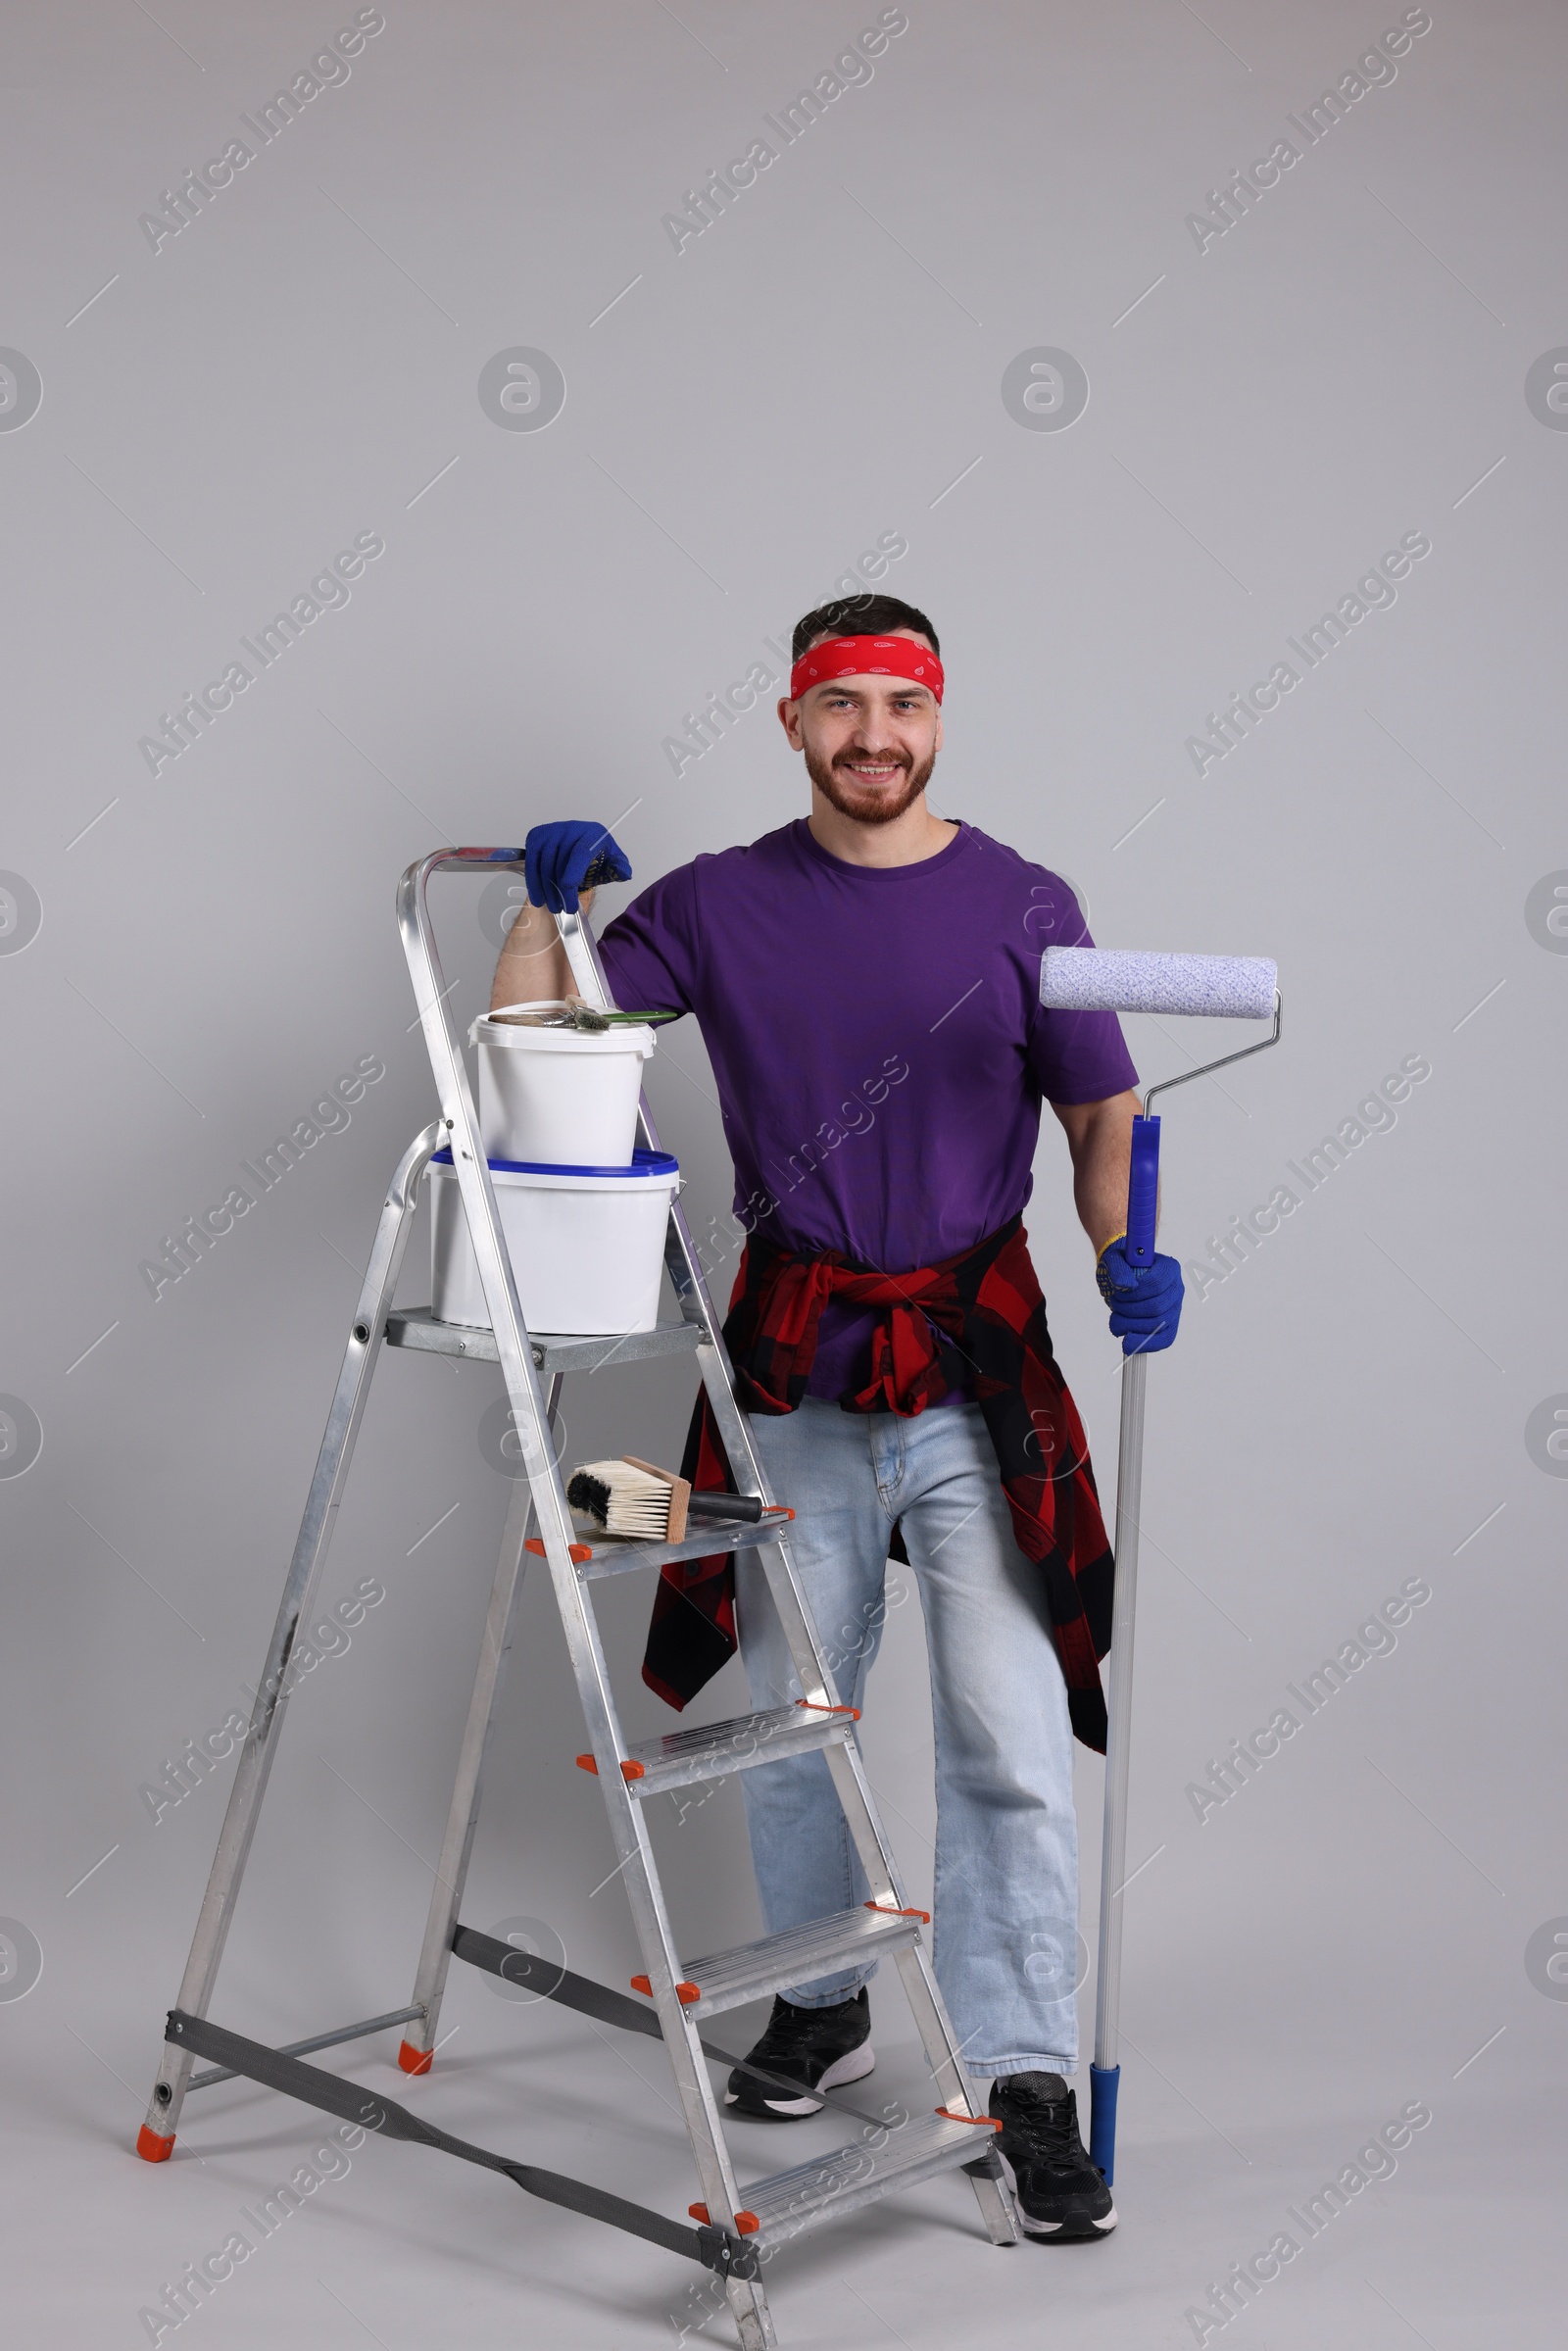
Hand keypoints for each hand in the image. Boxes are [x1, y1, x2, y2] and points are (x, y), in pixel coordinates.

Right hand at [524, 821, 631, 914]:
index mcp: (592, 834)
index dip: (573, 871)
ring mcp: (551, 831)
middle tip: (565, 909)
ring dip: (546, 889)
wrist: (579, 845)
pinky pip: (531, 861)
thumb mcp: (612, 862)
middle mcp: (570, 828)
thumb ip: (620, 868)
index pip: (580, 852)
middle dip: (561, 890)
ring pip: (543, 863)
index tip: (568, 889)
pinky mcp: (536, 836)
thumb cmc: (596, 856)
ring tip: (554, 907)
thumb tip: (623, 872)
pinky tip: (538, 898)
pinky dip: (533, 882)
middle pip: (560, 862)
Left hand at [1095, 1238, 1184, 1355]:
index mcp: (1168, 1268)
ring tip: (1116, 1318)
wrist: (1122, 1276)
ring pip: (1157, 1326)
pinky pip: (1164, 1339)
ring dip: (1130, 1325)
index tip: (1118, 1292)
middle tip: (1114, 1303)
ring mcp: (1174, 1308)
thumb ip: (1118, 1269)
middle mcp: (1176, 1288)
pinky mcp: (1169, 1325)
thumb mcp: (1114, 1260)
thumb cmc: (1121, 1266)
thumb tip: (1126, 1286)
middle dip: (1129, 1310)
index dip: (1135, 1293)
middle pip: (1157, 1308)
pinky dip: (1144, 1344)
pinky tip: (1128, 1343)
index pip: (1157, 1283)